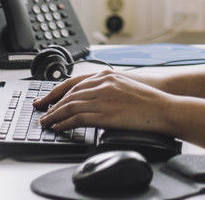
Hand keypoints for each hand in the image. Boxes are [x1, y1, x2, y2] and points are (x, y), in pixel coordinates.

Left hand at [35, 69, 174, 133]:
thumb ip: (107, 87)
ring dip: (54, 114)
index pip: (73, 82)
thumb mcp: (124, 84)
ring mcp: (102, 99)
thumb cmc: (147, 97)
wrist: (163, 105)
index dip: (56, 91)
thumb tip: (93, 97)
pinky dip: (65, 123)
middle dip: (52, 104)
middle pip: (68, 94)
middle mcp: (101, 84)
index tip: (46, 98)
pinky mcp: (105, 114)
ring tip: (46, 122)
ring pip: (70, 106)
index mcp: (105, 75)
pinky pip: (78, 119)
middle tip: (41, 111)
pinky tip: (59, 127)